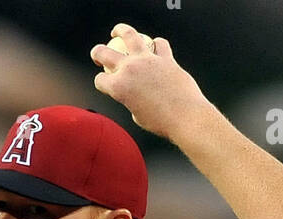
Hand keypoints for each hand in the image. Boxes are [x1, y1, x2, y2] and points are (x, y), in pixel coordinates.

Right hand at [90, 22, 209, 140]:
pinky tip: (155, 45)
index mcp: (118, 88)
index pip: (100, 80)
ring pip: (129, 35)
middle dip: (97, 52)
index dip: (101, 83)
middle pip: (104, 53)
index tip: (104, 84)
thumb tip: (134, 93)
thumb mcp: (138, 115)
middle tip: (98, 54)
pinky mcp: (165, 58)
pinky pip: (159, 44)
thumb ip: (132, 100)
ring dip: (120, 30)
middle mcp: (129, 70)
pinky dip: (157, 44)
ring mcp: (147, 61)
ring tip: (117, 31)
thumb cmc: (161, 123)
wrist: (185, 118)